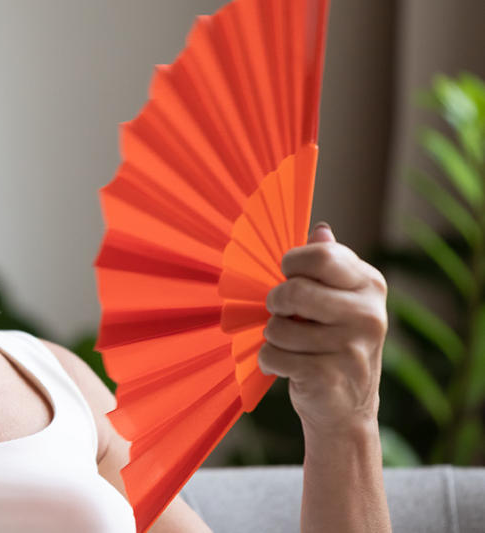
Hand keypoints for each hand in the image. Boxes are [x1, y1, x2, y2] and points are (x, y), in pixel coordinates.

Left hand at [259, 222, 388, 435]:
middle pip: (293, 290)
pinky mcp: (329, 376)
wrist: (346, 409)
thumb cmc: (333, 343)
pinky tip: (289, 368)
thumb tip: (319, 230)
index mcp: (370, 285)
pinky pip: (273, 356)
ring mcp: (352, 347)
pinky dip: (270, 361)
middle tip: (283, 313)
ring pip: (277, 327)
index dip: (291, 264)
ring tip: (293, 346)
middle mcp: (368, 314)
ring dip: (274, 337)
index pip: (320, 255)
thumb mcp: (338, 301)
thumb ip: (328, 265)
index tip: (289, 276)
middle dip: (276, 303)